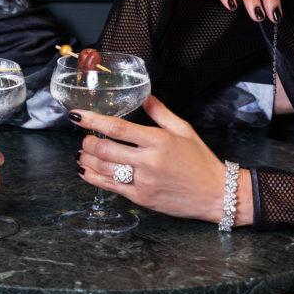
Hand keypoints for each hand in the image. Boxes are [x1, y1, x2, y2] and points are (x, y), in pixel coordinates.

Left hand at [72, 96, 252, 225]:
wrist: (216, 194)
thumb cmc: (200, 160)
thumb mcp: (183, 130)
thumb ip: (160, 112)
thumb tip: (144, 95)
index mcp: (158, 140)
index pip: (117, 127)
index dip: (93, 120)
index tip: (77, 115)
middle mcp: (149, 161)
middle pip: (104, 149)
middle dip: (87, 142)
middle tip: (83, 137)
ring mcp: (144, 182)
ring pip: (103, 169)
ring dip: (86, 160)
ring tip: (81, 153)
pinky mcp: (141, 198)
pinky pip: (110, 187)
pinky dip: (92, 178)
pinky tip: (85, 171)